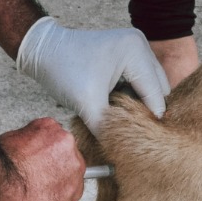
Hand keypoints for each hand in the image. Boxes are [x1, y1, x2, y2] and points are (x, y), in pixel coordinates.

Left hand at [0, 117, 85, 200]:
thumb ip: (54, 198)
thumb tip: (48, 189)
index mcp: (74, 190)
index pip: (73, 180)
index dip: (56, 176)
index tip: (46, 174)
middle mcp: (75, 166)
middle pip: (67, 158)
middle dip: (51, 160)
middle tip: (30, 165)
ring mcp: (65, 145)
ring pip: (56, 141)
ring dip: (43, 145)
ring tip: (23, 156)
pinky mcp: (50, 127)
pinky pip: (43, 127)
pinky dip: (31, 133)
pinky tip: (20, 144)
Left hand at [15, 17, 169, 132]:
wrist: (42, 50)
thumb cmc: (63, 71)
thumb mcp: (87, 104)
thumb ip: (107, 130)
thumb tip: (121, 155)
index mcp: (136, 51)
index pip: (155, 95)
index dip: (149, 121)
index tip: (143, 143)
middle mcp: (141, 44)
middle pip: (159, 89)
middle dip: (145, 111)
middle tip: (131, 131)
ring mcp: (135, 46)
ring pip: (151, 85)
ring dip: (139, 103)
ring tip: (121, 118)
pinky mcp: (127, 52)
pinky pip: (140, 79)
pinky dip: (132, 95)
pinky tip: (117, 105)